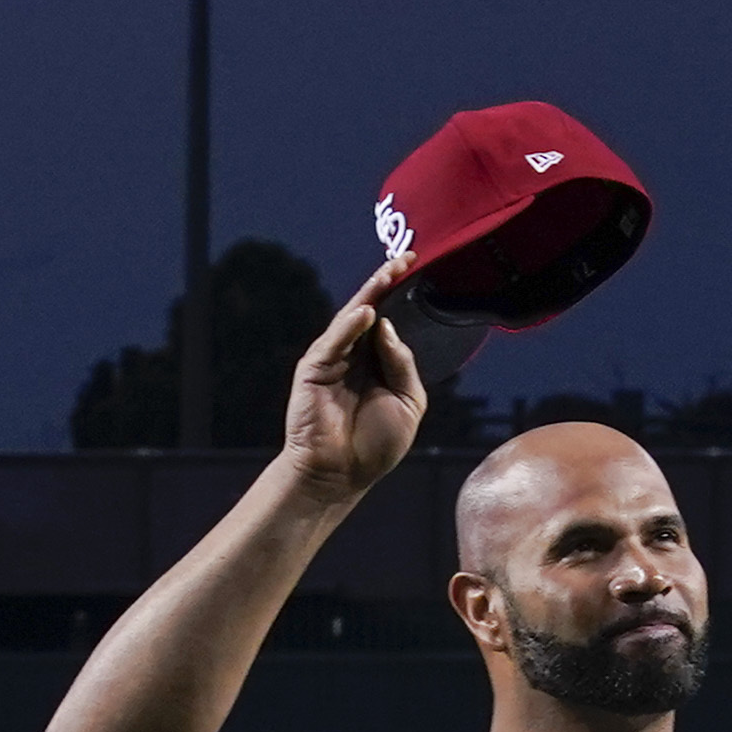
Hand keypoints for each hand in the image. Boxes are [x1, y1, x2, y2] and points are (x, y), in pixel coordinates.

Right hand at [285, 255, 428, 506]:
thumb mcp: (408, 402)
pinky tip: (367, 313)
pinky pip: (334, 341)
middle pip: (372, 309)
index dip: (401, 294)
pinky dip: (350, 326)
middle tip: (405, 257)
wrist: (340, 474)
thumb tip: (389, 326)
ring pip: (352, 318)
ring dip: (371, 293)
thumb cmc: (374, 445)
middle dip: (387, 282)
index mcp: (378, 361)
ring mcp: (334, 359)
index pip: (390, 319)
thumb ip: (402, 363)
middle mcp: (355, 354)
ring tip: (390, 272)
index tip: (417, 266)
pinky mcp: (315, 369)